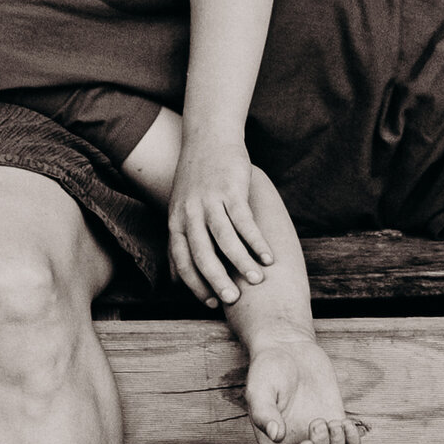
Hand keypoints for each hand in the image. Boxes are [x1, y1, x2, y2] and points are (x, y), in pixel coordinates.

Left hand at [165, 131, 272, 307]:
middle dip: (217, 279)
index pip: (182, 260)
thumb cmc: (196, 180)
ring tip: (258, 281)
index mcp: (176, 221)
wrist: (208, 139)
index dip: (195, 284)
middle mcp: (190, 213)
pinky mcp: (231, 190)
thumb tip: (173, 281)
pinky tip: (270, 256)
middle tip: (233, 299)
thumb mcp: (179, 210)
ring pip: (225, 239)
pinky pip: (245, 221)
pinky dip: (258, 241)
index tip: (211, 304)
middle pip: (202, 253)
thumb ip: (178, 244)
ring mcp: (210, 201)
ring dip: (242, 262)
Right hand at [244, 331, 362, 443]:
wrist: (289, 348)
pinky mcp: (336, 426)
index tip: (307, 443)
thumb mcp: (260, 388)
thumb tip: (276, 435)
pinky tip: (346, 423)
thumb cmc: (268, 369)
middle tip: (318, 422)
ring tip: (334, 423)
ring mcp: (319, 438)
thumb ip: (263, 412)